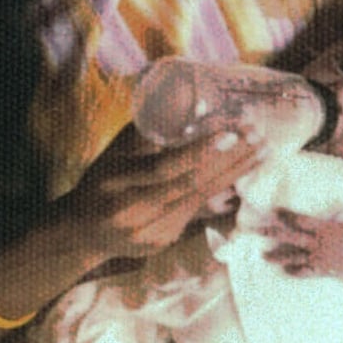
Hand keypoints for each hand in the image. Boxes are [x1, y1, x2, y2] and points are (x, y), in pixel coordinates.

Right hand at [60, 123, 262, 260]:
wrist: (80, 233)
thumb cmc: (99, 181)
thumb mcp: (113, 153)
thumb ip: (146, 133)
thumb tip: (188, 101)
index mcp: (118, 183)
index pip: (165, 169)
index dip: (199, 152)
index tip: (231, 132)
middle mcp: (135, 212)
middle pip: (190, 185)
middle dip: (230, 160)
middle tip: (259, 137)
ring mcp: (151, 232)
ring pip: (200, 199)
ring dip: (234, 174)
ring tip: (261, 151)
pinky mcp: (163, 241)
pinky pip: (197, 211)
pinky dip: (221, 189)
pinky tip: (242, 172)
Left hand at [262, 209, 342, 303]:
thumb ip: (341, 214)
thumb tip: (340, 204)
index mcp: (324, 229)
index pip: (301, 220)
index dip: (287, 215)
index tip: (274, 211)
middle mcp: (317, 243)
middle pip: (290, 237)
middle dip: (273, 233)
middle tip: (256, 231)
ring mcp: (318, 258)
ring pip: (294, 256)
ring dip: (278, 256)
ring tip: (263, 256)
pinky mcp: (322, 270)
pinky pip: (306, 272)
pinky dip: (296, 272)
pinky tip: (285, 272)